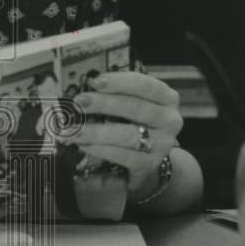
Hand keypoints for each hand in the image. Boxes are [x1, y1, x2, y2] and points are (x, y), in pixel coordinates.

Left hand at [67, 72, 182, 201]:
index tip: (95, 81)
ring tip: (75, 129)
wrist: (151, 160)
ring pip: (128, 134)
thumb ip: (118, 94)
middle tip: (79, 102)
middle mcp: (169, 120)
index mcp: (166, 98)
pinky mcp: (151, 164)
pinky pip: (124, 156)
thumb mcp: (135, 104)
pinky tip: (85, 145)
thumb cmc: (138, 124)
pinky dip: (102, 150)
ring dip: (97, 131)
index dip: (119, 82)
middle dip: (103, 103)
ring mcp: (162, 144)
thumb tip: (89, 87)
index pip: (144, 85)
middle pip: (135, 108)